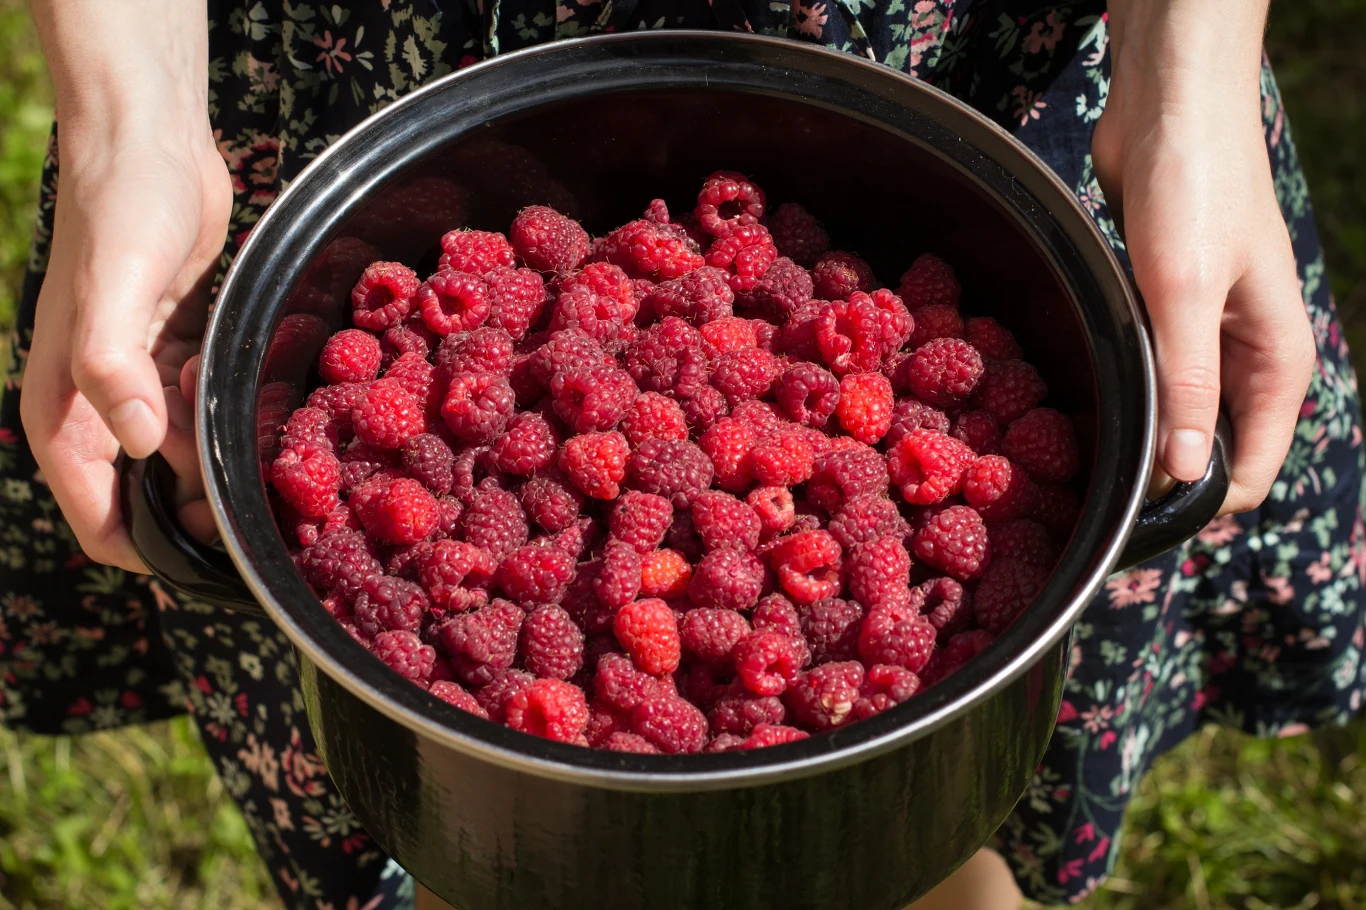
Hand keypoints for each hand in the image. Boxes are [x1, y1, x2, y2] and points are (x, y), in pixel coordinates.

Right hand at [23, 1, 227, 569]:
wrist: (148, 141)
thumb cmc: (123, 209)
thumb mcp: (118, 285)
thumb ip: (113, 365)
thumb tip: (135, 447)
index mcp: (65, 407)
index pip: (97, 516)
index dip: (148, 553)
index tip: (212, 569)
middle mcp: (96, 401)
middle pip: (142, 496)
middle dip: (195, 518)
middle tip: (267, 521)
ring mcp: (135, 376)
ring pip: (177, 455)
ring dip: (216, 470)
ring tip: (275, 471)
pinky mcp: (171, 347)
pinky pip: (199, 408)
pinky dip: (224, 420)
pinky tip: (259, 410)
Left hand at [1093, 0, 1314, 514]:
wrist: (1170, 109)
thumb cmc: (1194, 191)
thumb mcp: (1187, 293)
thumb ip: (1188, 385)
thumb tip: (1184, 476)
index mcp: (1274, 367)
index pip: (1246, 475)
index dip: (1193, 508)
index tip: (1127, 522)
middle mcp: (1244, 361)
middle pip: (1206, 455)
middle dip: (1157, 480)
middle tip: (1085, 499)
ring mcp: (1203, 339)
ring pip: (1172, 417)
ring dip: (1135, 438)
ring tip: (1072, 460)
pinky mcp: (1163, 315)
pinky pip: (1144, 376)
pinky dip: (1120, 393)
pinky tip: (1076, 404)